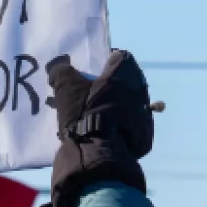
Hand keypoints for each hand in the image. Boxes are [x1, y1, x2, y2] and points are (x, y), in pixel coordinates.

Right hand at [45, 49, 154, 206]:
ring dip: (118, 105)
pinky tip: (106, 131)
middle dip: (112, 85)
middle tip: (93, 93)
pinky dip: (121, 125)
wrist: (99, 150)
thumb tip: (59, 67)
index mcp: (125, 72)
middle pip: (127, 81)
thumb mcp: (66, 86)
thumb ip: (62, 71)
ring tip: (98, 114)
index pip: (121, 57)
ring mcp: (146, 112)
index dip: (107, 60)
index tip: (94, 69)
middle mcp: (140, 89)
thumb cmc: (84, 110)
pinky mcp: (146, 134)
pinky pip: (132, 124)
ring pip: (131, 103)